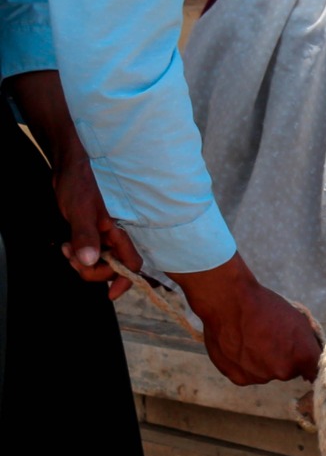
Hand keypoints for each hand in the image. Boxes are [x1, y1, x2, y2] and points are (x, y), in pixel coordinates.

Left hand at [6, 70, 142, 297]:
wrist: (71, 162)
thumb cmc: (81, 181)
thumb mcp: (80, 210)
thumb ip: (86, 236)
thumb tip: (90, 261)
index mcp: (122, 230)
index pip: (131, 263)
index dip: (123, 280)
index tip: (109, 293)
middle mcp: (117, 233)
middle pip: (114, 266)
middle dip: (92, 271)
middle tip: (71, 260)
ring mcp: (105, 232)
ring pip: (100, 259)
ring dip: (82, 262)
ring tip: (65, 250)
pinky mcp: (93, 228)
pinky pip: (90, 250)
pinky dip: (78, 254)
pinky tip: (66, 245)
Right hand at [169, 255, 322, 385]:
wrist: (229, 303)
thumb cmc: (266, 306)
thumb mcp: (299, 320)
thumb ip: (306, 343)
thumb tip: (309, 357)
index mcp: (303, 356)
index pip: (314, 371)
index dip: (307, 364)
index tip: (302, 359)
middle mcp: (284, 372)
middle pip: (288, 371)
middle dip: (284, 359)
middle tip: (270, 340)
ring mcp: (261, 377)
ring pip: (267, 373)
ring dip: (263, 363)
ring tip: (251, 341)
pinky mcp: (240, 379)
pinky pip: (248, 375)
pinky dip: (245, 365)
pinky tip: (239, 347)